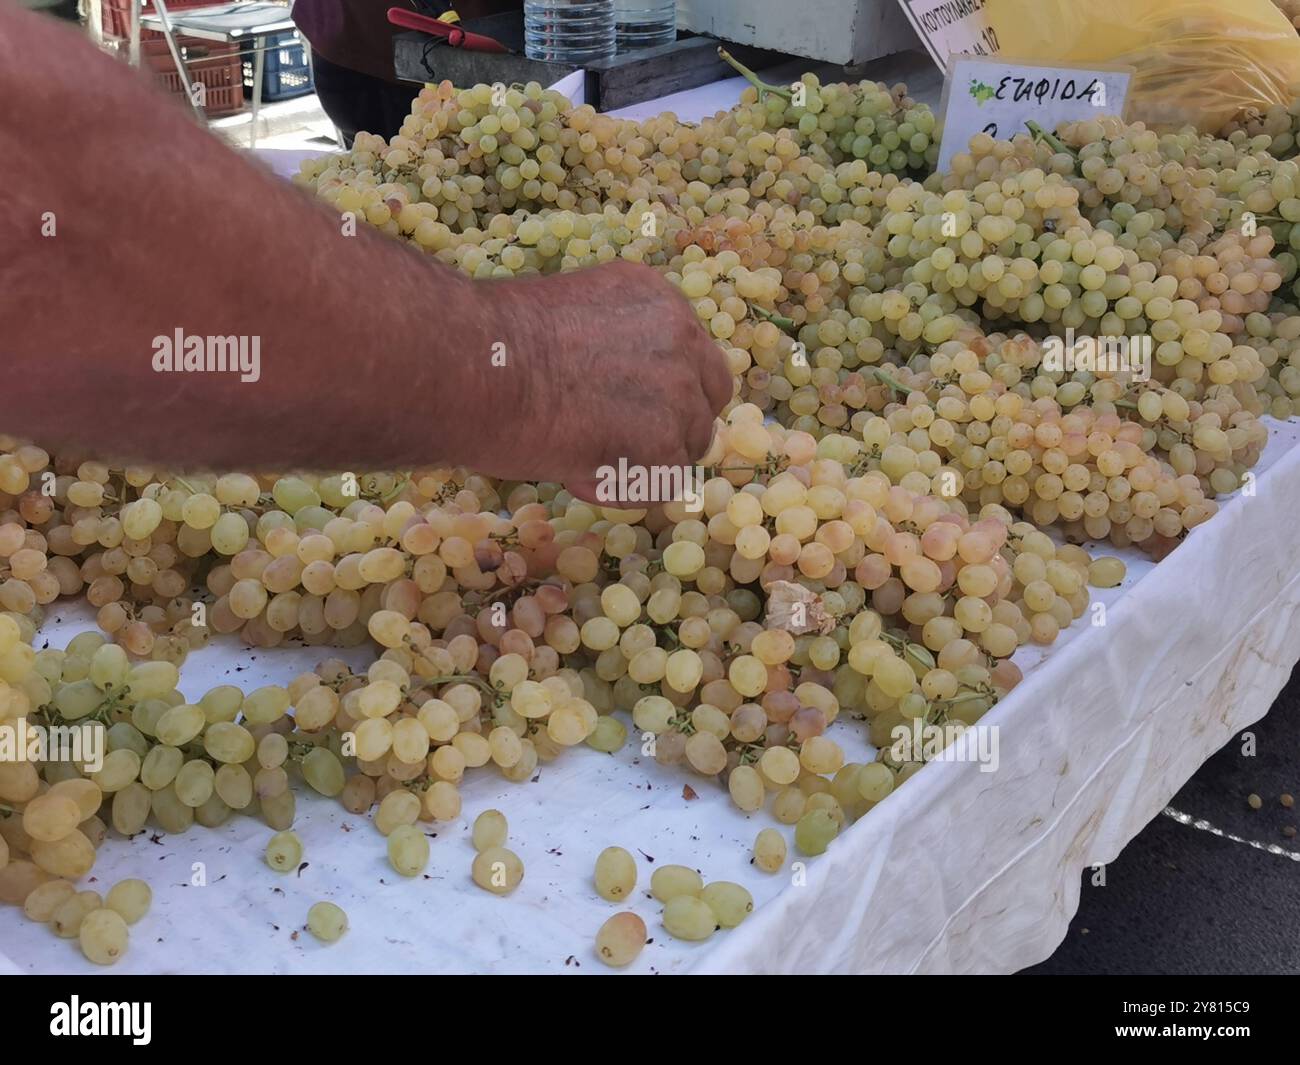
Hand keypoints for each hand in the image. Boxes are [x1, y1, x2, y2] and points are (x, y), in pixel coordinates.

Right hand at [468, 261, 733, 497]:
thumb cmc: (492, 344)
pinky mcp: (665, 442)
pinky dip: (621, 489)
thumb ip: (612, 343)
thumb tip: (618, 390)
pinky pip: (661, 485)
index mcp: (657, 297)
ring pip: (687, 448)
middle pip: (707, 399)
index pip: (692, 354)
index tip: (628, 409)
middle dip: (672, 427)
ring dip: (643, 461)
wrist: (470, 365)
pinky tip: (575, 469)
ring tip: (579, 454)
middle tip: (622, 444)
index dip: (664, 390)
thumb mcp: (569, 316)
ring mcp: (679, 389)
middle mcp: (680, 333)